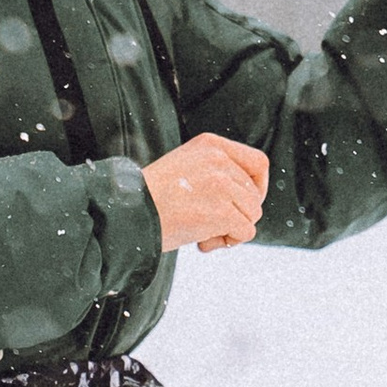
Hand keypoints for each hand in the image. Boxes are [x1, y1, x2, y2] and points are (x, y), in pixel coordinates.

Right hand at [144, 133, 268, 251]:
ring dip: (231, 230)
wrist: (127, 214)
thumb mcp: (185, 166)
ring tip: (202, 233)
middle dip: (237, 214)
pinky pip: (246, 232)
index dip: (257, 187)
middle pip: (254, 194)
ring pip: (252, 214)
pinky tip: (202, 242)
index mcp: (211, 145)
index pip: (258, 163)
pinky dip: (227, 242)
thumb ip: (215, 171)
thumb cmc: (151, 197)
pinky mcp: (222, 212)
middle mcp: (219, 160)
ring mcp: (221, 185)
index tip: (243, 204)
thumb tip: (249, 196)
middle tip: (209, 225)